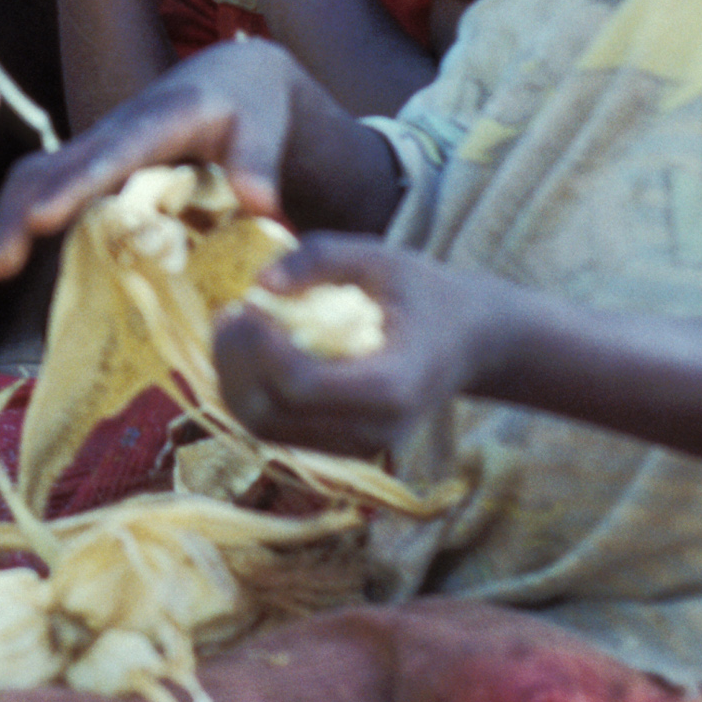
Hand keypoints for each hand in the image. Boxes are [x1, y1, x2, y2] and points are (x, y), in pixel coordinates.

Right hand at [0, 38, 301, 278]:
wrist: (228, 77)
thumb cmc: (249, 106)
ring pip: (37, 172)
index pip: (111, 156)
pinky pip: (43, 181)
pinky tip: (11, 257)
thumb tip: (259, 203)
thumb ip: (257, 161)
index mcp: (157, 121)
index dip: (75, 186)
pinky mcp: (90, 161)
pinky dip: (20, 213)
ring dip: (10, 215)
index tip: (42, 218)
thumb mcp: (263, 126)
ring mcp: (96, 145)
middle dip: (21, 209)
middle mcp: (114, 130)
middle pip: (54, 165)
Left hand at [211, 238, 494, 457]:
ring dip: (234, 379)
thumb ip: (322, 257)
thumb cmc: (426, 292)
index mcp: (392, 387)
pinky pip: (277, 428)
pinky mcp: (343, 445)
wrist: (472, 342)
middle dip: (235, 364)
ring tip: (233, 326)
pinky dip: (249, 391)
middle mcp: (374, 430)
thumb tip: (261, 282)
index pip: (299, 385)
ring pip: (264, 428)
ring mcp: (358, 445)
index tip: (247, 303)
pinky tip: (249, 349)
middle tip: (230, 312)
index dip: (258, 347)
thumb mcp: (382, 257)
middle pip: (270, 415)